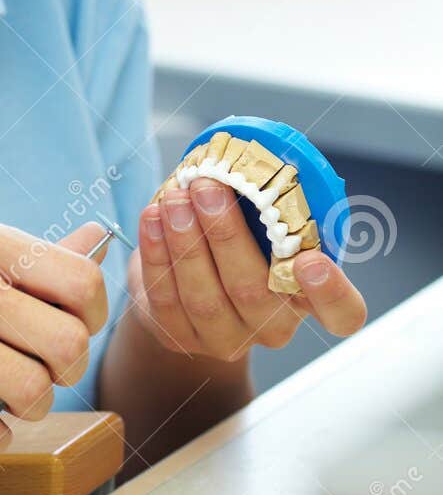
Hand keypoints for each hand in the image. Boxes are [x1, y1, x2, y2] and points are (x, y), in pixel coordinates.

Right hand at [0, 220, 109, 456]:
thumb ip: (28, 262)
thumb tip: (98, 240)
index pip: (82, 280)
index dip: (90, 319)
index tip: (67, 333)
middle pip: (70, 343)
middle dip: (63, 373)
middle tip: (36, 376)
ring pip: (36, 391)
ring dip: (28, 409)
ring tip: (2, 401)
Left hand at [128, 178, 366, 361]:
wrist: (185, 283)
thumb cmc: (239, 242)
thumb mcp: (264, 225)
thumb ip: (270, 204)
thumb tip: (249, 156)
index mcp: (308, 297)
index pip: (342, 313)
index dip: (331, 293)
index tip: (311, 261)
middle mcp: (273, 327)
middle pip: (254, 292)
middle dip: (226, 235)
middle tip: (208, 187)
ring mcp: (226, 338)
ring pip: (205, 297)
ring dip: (186, 240)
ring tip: (175, 197)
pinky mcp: (181, 337)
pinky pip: (166, 299)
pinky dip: (157, 254)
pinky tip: (153, 217)